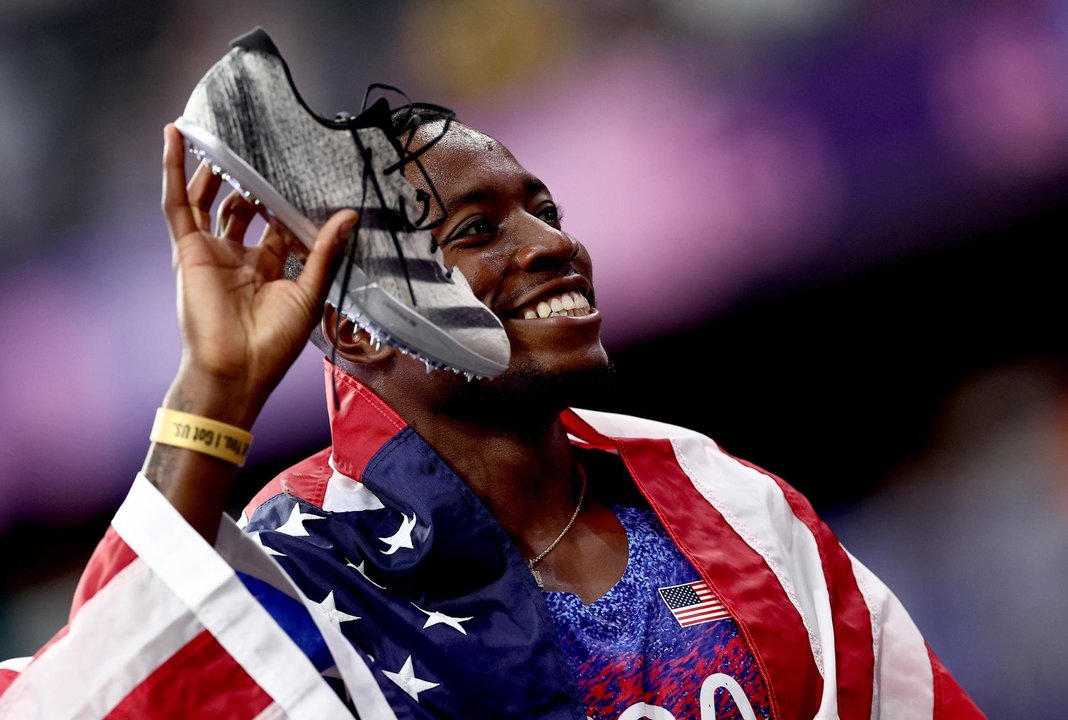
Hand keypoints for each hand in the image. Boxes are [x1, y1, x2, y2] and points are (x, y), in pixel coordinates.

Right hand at [161, 123, 355, 425]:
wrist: (236, 370)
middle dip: (251, 182)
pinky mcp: (188, 249)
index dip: (289, 205)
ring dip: (213, 169)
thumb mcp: (309, 292)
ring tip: (221, 133)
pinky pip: (177, 202)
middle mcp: (237, 257)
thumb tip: (349, 216)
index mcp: (267, 269)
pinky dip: (175, 168)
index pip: (277, 226)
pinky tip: (176, 135)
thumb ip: (324, 251)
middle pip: (241, 208)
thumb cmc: (273, 343)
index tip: (307, 179)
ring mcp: (210, 252)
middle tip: (264, 151)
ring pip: (207, 199)